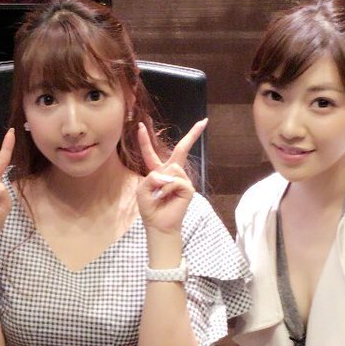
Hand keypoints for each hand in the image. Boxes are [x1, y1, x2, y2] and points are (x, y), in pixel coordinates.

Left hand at [135, 119, 205, 234]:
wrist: (158, 224)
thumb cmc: (150, 208)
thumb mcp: (142, 190)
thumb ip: (151, 177)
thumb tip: (169, 173)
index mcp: (157, 171)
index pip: (150, 153)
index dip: (145, 140)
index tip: (140, 125)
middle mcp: (171, 172)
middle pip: (181, 149)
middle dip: (193, 135)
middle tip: (203, 121)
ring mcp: (182, 179)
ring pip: (173, 168)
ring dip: (162, 182)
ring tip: (160, 195)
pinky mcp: (188, 188)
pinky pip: (176, 180)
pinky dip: (168, 188)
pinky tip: (167, 197)